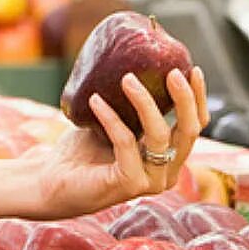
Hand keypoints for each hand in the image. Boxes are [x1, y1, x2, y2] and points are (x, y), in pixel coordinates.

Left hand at [32, 67, 208, 219]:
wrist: (51, 182)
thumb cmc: (81, 152)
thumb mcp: (113, 123)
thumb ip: (129, 107)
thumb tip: (134, 66)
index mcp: (168, 159)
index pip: (194, 127)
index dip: (197, 99)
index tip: (193, 69)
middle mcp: (166, 173)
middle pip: (189, 132)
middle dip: (184, 98)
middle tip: (172, 71)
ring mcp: (151, 181)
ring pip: (160, 135)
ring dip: (144, 102)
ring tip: (126, 78)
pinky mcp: (129, 184)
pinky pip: (126, 142)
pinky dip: (111, 117)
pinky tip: (95, 100)